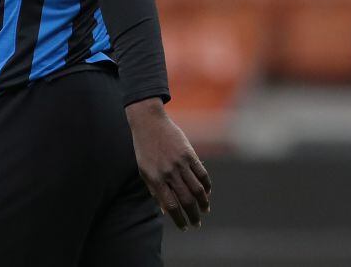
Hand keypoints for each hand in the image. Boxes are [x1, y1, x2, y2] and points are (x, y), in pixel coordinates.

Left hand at [126, 98, 211, 230]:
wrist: (149, 122)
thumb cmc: (144, 148)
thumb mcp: (144, 170)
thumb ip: (155, 190)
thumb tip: (166, 210)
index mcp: (155, 178)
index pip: (171, 206)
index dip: (179, 220)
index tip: (184, 227)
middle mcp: (168, 172)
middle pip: (186, 200)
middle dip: (193, 216)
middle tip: (196, 223)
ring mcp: (180, 163)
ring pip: (197, 189)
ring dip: (203, 203)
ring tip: (204, 210)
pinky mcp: (189, 153)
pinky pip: (202, 173)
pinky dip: (207, 185)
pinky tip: (207, 192)